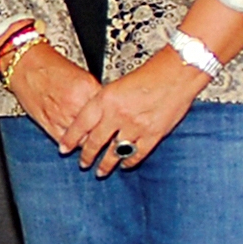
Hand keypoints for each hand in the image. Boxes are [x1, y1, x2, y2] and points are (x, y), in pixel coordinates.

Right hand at [5, 48, 105, 159]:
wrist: (25, 65)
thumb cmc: (49, 66)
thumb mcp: (82, 74)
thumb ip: (96, 92)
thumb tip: (107, 107)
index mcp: (88, 88)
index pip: (110, 110)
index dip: (115, 118)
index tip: (118, 123)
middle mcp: (76, 103)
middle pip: (100, 128)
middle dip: (106, 133)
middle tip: (111, 136)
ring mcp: (62, 116)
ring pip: (85, 140)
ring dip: (92, 143)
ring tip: (96, 143)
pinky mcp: (49, 125)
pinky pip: (67, 143)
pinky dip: (74, 145)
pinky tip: (78, 144)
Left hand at [81, 56, 210, 174]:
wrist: (178, 72)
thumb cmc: (152, 73)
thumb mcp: (118, 83)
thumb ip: (106, 102)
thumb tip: (95, 118)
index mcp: (106, 99)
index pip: (80, 124)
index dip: (70, 138)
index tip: (64, 148)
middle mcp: (118, 115)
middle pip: (95, 142)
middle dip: (87, 156)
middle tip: (83, 164)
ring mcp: (136, 127)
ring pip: (114, 152)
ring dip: (106, 164)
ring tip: (101, 171)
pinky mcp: (153, 134)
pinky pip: (137, 154)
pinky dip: (129, 161)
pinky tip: (125, 164)